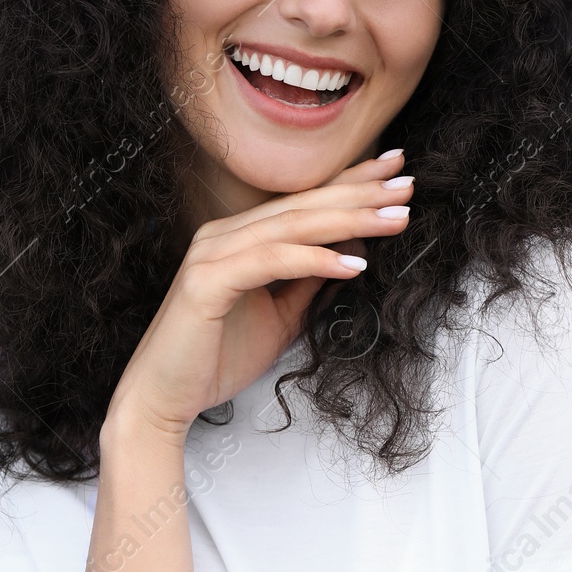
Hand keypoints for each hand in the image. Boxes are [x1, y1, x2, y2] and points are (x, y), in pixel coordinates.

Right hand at [104, 150, 415, 443]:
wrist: (163, 401)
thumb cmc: (215, 359)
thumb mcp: (281, 315)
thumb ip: (308, 281)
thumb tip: (351, 250)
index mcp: (239, 237)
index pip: (304, 202)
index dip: (351, 182)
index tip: (395, 170)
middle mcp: (224, 235)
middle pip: (304, 205)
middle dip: (360, 193)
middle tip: (407, 184)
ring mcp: (212, 254)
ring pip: (292, 225)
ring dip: (350, 219)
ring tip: (396, 219)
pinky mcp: (206, 282)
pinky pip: (271, 261)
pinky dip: (315, 259)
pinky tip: (355, 263)